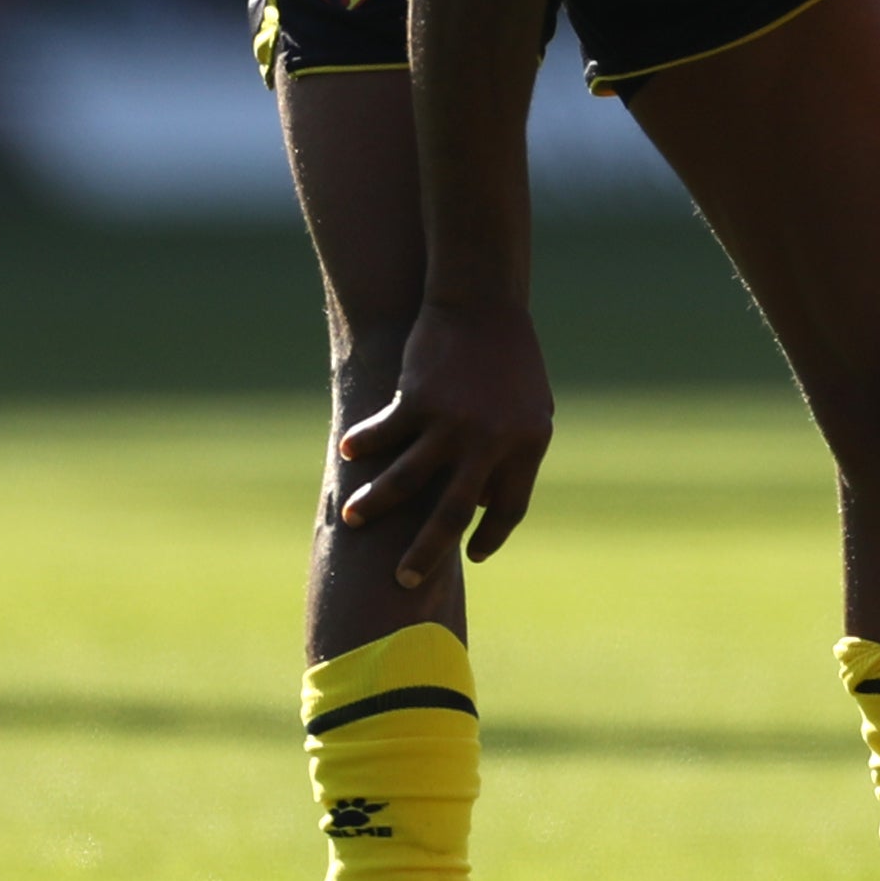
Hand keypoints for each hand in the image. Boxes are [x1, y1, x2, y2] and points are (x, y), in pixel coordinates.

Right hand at [336, 300, 557, 589]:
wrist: (484, 299)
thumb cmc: (509, 354)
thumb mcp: (531, 405)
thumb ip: (513, 451)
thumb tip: (484, 500)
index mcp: (527, 445)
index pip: (509, 507)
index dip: (490, 536)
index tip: (470, 556)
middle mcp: (490, 443)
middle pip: (452, 514)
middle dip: (425, 552)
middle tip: (403, 581)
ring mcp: (451, 423)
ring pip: (406, 481)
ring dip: (376, 504)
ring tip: (353, 520)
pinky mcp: (417, 401)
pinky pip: (383, 435)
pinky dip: (363, 445)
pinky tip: (348, 453)